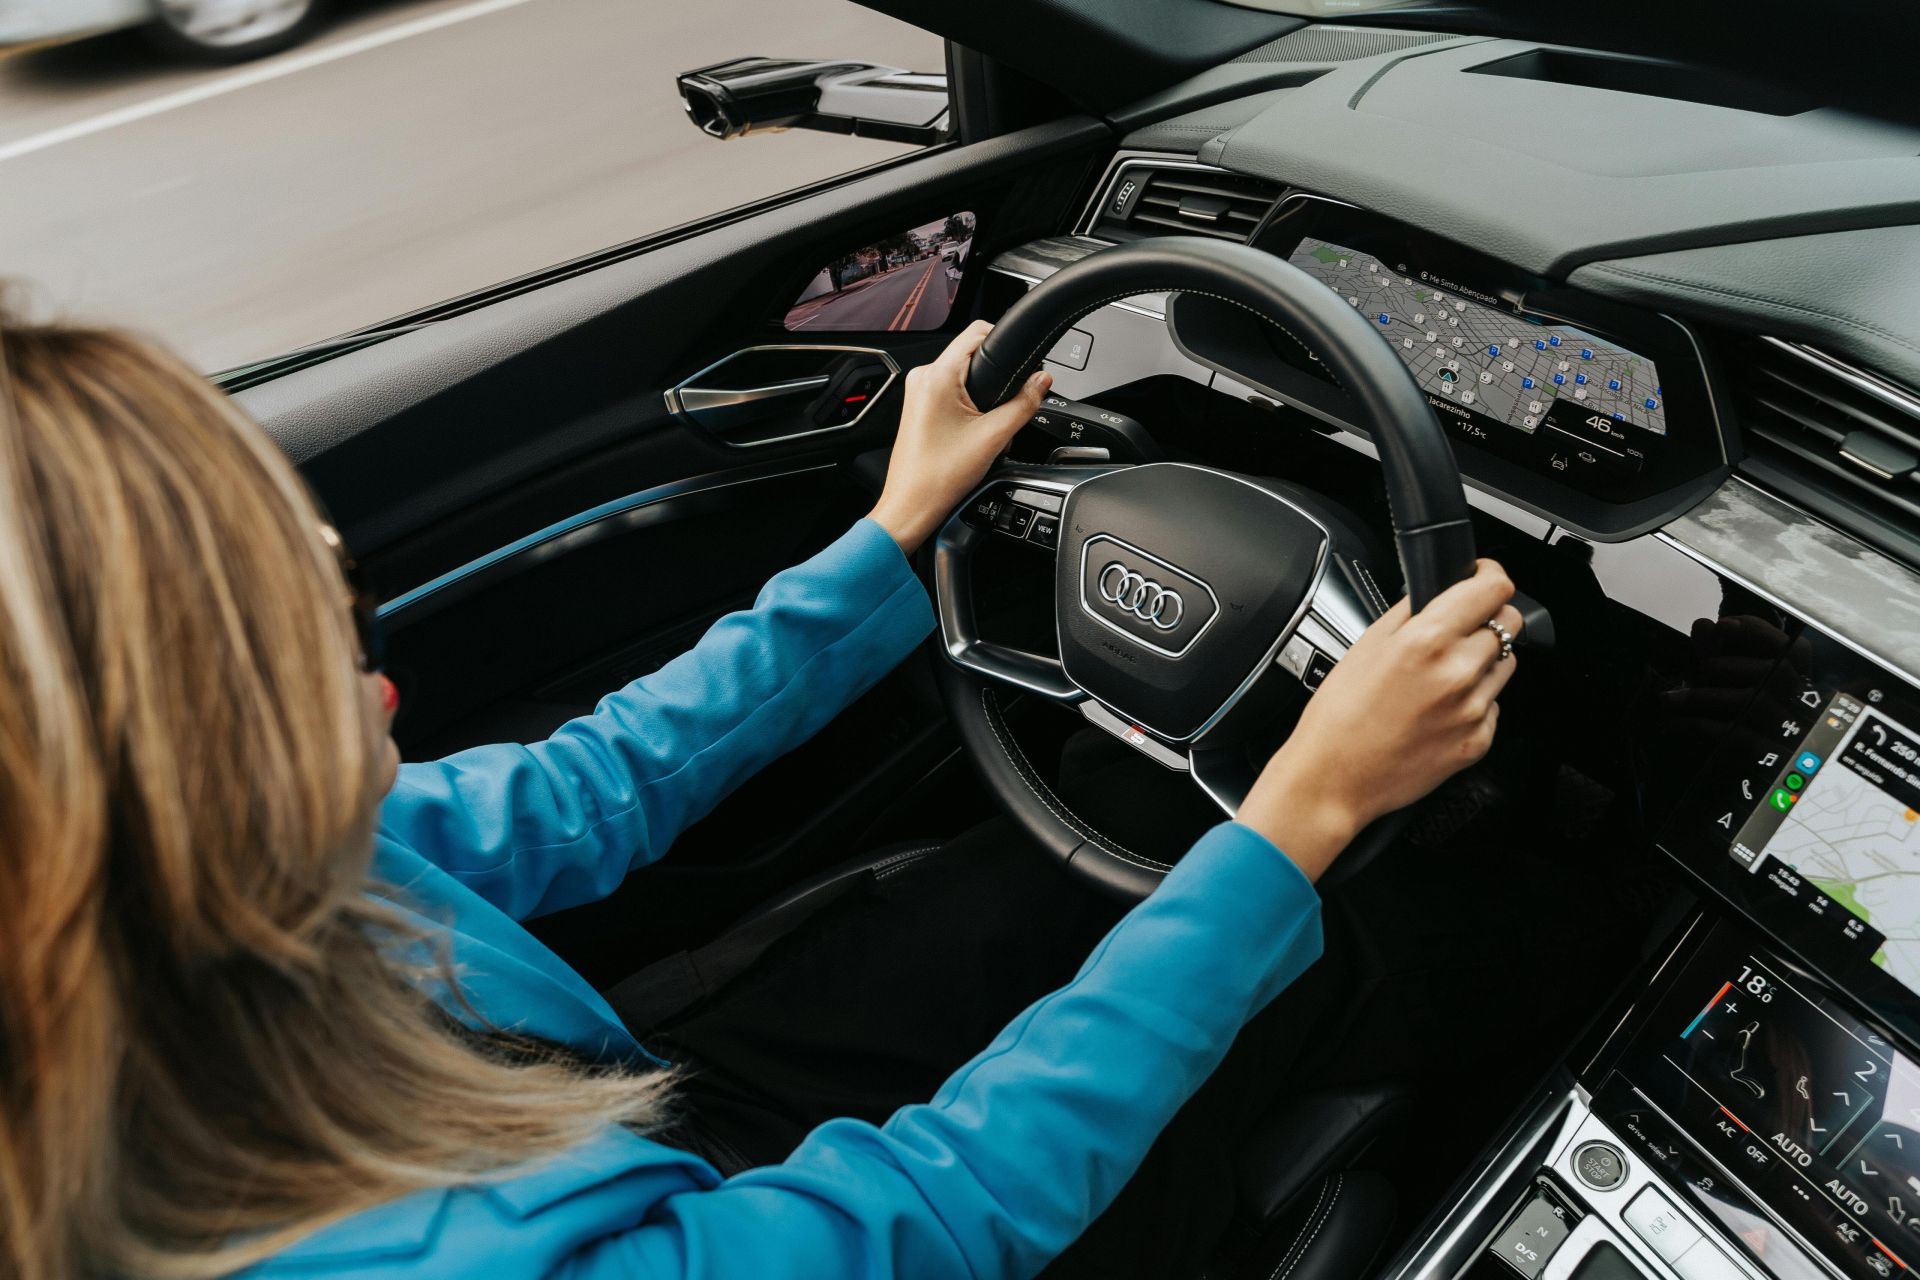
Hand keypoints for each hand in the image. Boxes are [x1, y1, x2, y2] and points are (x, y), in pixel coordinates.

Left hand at [867, 320, 1052, 554]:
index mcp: (936, 376)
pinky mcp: (921, 406)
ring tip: (984, 431)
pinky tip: (972, 435)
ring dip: (984, 399)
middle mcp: (923, 377)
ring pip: (965, 377)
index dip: (1005, 343)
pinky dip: (971, 408)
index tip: (1021, 363)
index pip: (978, 333)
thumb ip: (1024, 404)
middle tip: (999, 415)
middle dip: (996, 381)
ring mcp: (919, 392)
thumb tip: (1042, 381)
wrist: (911, 506)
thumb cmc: (938, 478)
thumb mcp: (993, 438)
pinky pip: (953, 393)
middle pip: (974, 356)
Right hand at [1237, 559, 1521, 880]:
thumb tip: (1439, 589)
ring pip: (1506, 663)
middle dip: (1489, 616)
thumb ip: (1410, 612)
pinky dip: (1475, 700)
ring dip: (1484, 659)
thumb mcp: (1365, 644)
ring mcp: (1474, 709)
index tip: (1481, 577)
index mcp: (1427, 641)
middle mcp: (1458, 672)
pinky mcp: (1479, 740)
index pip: (1495, 588)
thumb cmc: (1339, 715)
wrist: (1335, 777)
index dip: (1490, 576)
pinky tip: (1439, 709)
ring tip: (1443, 675)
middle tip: (1461, 627)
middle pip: (1510, 622)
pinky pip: (1494, 704)